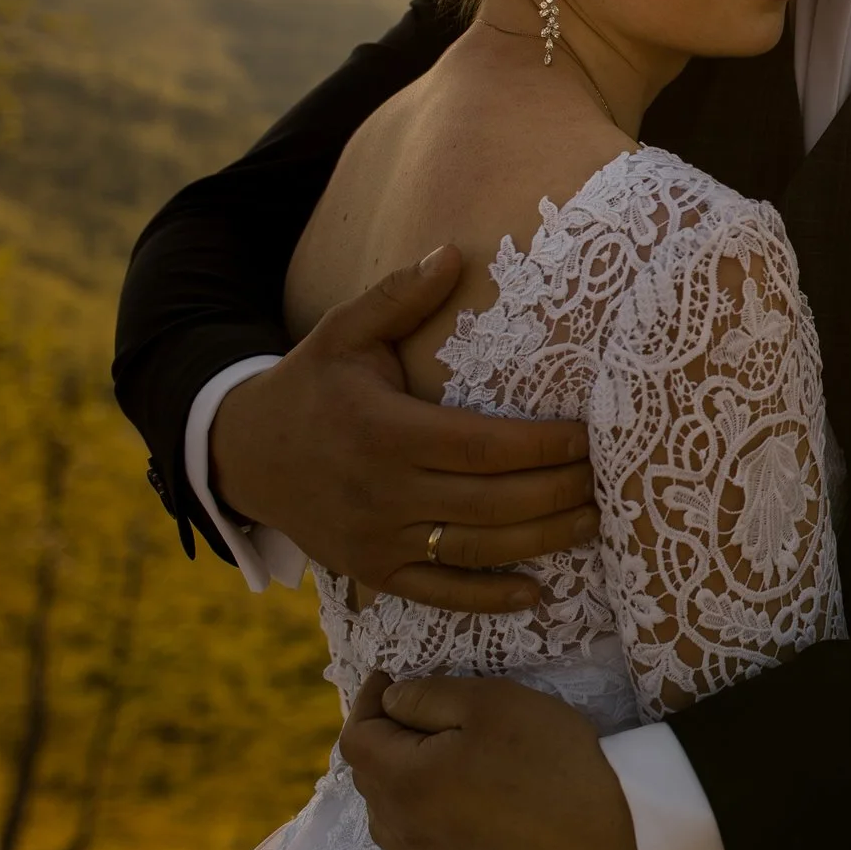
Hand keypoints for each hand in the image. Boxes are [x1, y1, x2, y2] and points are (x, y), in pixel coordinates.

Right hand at [210, 246, 596, 611]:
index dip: (542, 446)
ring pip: (476, 550)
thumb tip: (454, 251)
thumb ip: (400, 296)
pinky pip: (437, 593)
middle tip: (609, 479)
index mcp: (383, 431)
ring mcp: (375, 539)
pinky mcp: (371, 571)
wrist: (240, 454)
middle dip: (558, 493)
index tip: (589, 436)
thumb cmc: (310, 385)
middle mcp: (382, 492)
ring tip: (595, 522)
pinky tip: (539, 592)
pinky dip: (489, 598)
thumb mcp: (345, 333)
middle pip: (492, 502)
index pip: (482, 445)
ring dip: (542, 541)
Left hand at [343, 670, 643, 849]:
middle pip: (369, 780)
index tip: (388, 679)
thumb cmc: (552, 756)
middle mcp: (406, 831)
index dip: (367, 702)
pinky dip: (409, 840)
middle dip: (383, 740)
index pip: (357, 739)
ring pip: (386, 824)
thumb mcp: (493, 702)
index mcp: (407, 781)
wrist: (610, 828)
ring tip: (428, 764)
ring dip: (394, 788)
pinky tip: (433, 824)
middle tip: (416, 713)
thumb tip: (390, 700)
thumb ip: (427, 696)